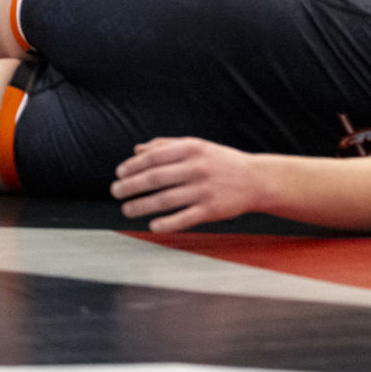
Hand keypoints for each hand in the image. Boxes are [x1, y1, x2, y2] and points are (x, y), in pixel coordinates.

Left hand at [112, 137, 263, 231]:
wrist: (256, 180)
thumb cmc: (221, 162)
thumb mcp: (197, 146)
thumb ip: (167, 146)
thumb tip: (137, 150)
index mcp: (192, 148)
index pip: (154, 156)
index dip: (133, 165)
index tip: (119, 173)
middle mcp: (197, 168)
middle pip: (155, 178)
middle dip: (131, 186)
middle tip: (115, 191)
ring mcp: (204, 190)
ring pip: (165, 200)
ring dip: (142, 206)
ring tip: (127, 209)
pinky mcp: (211, 210)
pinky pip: (183, 218)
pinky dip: (166, 223)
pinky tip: (152, 225)